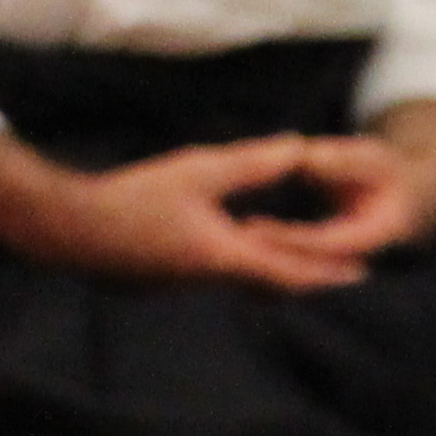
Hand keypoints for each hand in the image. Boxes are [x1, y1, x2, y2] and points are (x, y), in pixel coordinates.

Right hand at [0, 137, 378, 290]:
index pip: (291, 271)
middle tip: (348, 274)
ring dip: (281, 273)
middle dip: (312, 277)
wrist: (73, 231)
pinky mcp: (170, 278)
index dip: (329, 271)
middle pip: (275, 285)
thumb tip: (299, 150)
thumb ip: (251, 164)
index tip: (362, 274)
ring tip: (308, 263)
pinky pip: (223, 276)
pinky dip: (249, 267)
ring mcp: (189, 284)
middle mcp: (212, 280)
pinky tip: (246, 250)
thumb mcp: (198, 171)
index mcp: (224, 257)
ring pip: (248, 283)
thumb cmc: (133, 199)